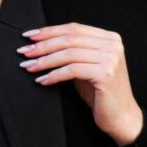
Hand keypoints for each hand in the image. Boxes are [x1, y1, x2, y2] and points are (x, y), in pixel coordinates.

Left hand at [17, 22, 143, 145]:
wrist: (121, 117)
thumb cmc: (100, 94)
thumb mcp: (86, 67)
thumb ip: (73, 53)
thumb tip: (41, 44)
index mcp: (109, 38)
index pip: (74, 28)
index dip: (49, 31)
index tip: (29, 36)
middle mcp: (112, 44)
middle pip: (70, 39)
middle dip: (43, 45)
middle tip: (24, 52)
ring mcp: (111, 58)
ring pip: (69, 53)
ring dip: (45, 60)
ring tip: (29, 67)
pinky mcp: (106, 74)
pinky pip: (72, 70)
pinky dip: (54, 75)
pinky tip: (43, 80)